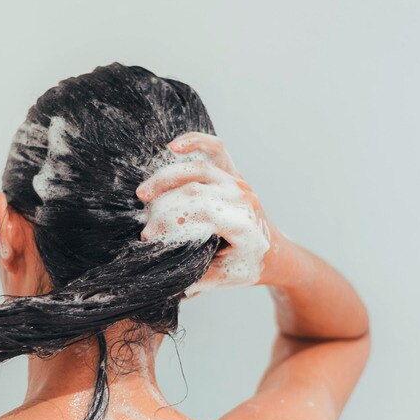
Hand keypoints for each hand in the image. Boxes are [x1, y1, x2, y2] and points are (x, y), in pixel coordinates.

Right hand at [136, 132, 275, 295]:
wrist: (275, 254)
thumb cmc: (248, 267)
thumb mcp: (222, 279)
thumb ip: (194, 274)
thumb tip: (160, 269)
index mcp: (243, 222)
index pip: (199, 212)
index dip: (169, 222)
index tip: (150, 238)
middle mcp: (241, 197)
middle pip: (193, 190)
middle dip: (163, 207)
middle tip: (147, 229)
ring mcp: (238, 182)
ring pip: (198, 168)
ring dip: (166, 177)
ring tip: (143, 194)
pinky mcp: (233, 174)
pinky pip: (215, 148)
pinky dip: (195, 141)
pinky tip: (173, 147)